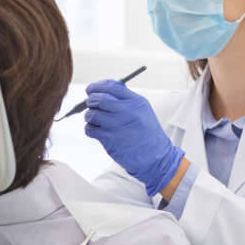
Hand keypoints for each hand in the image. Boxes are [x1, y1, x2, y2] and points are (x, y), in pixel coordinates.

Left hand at [83, 79, 184, 196]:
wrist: (155, 158)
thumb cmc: (147, 133)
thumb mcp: (143, 111)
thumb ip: (126, 99)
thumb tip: (104, 89)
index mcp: (136, 102)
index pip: (112, 86)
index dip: (98, 86)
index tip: (91, 89)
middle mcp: (127, 112)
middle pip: (99, 99)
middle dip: (91, 100)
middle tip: (90, 104)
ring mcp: (117, 126)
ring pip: (92, 114)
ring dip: (89, 116)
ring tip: (94, 119)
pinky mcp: (110, 140)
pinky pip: (90, 129)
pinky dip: (89, 128)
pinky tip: (96, 130)